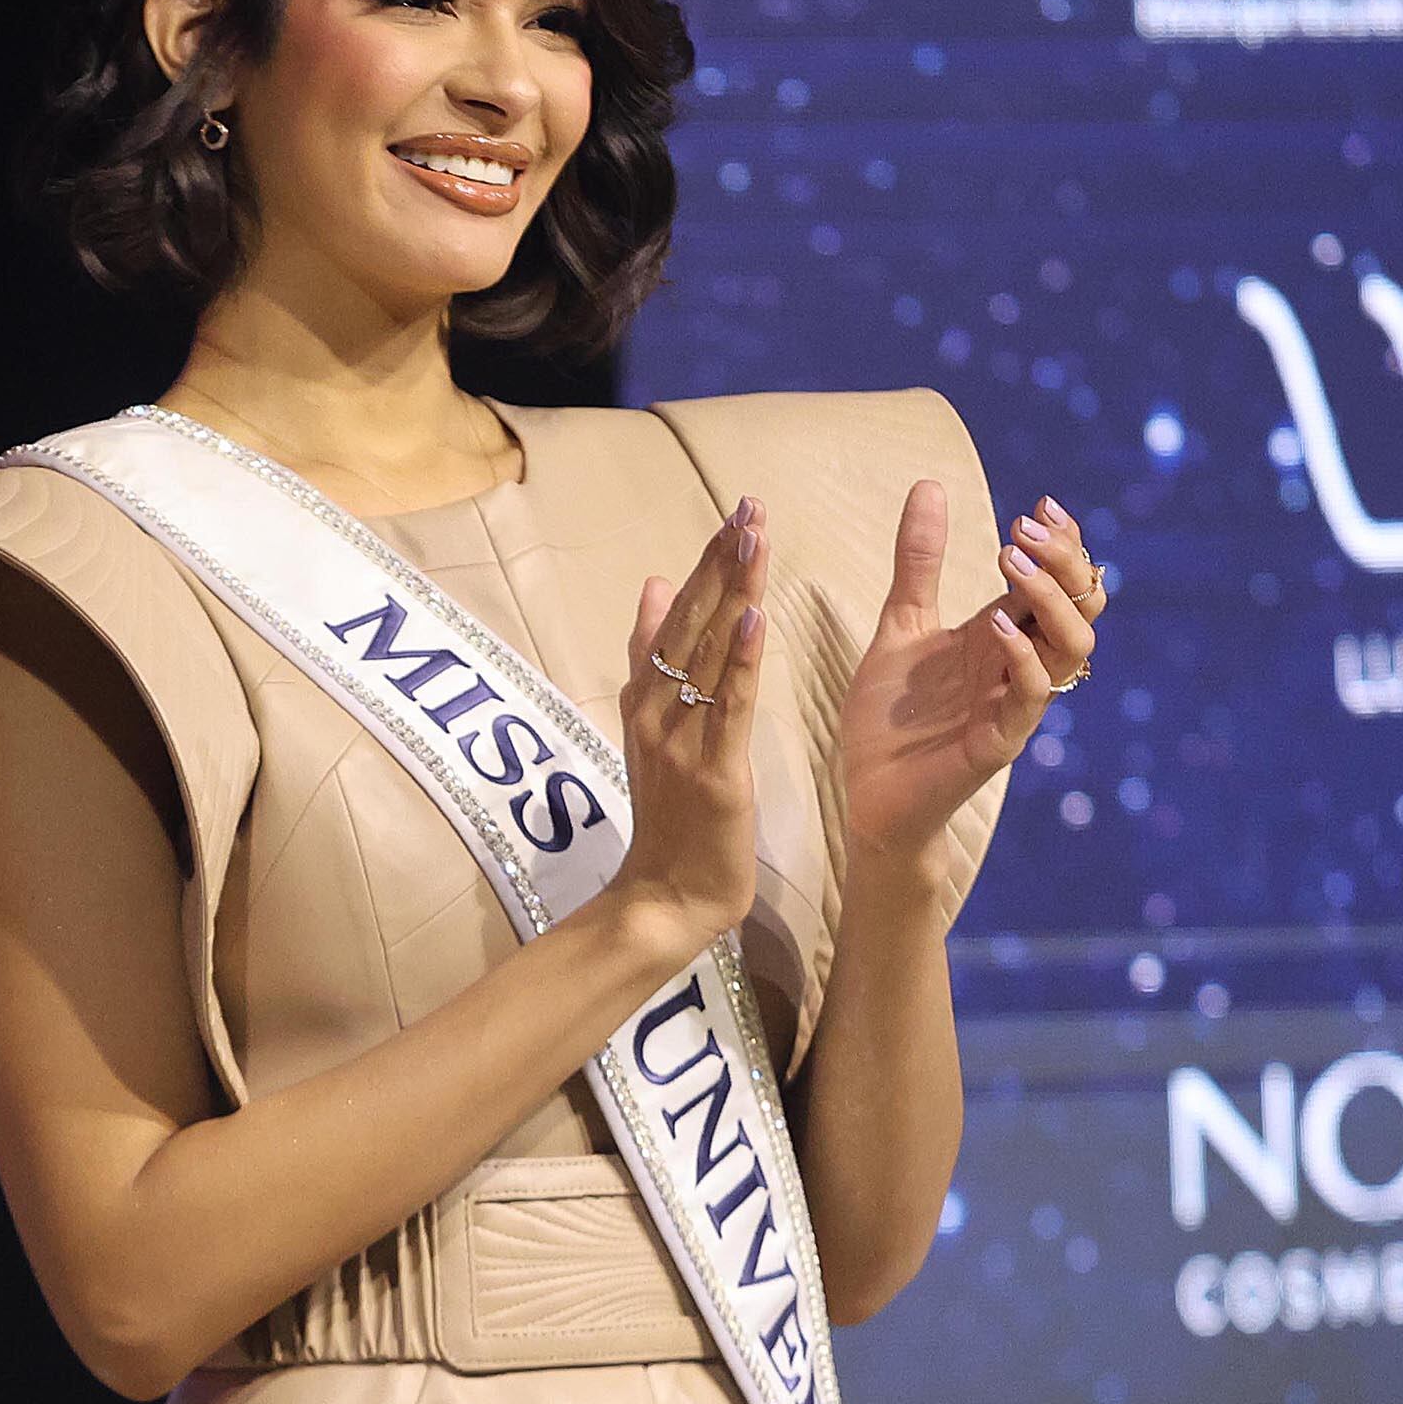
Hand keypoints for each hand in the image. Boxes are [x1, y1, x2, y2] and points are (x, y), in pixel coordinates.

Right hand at [604, 496, 770, 955]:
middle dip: (722, 563)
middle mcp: (657, 711)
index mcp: (645, 699)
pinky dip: (744, 659)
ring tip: (754, 539)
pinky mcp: (715, 772)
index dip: (705, 564)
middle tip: (750, 506)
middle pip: (691, 623)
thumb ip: (651, 660)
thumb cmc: (670, 820)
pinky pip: (731, 706)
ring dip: (734, 592)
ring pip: (712, 653)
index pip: (676, 617)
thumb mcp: (653, 731)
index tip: (733, 514)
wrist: (665, 897)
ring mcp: (682, 740)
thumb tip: (650, 586)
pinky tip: (757, 616)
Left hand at [836, 484, 1107, 864]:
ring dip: (1050, 600)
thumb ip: (918, 562)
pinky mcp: (997, 743)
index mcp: (1004, 635)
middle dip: (1064, 561)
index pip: (1061, 581)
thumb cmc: (890, 718)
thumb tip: (929, 484)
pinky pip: (1033, 697)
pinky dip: (1022, 657)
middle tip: (1024, 529)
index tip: (1036, 505)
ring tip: (1011, 565)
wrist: (866, 794)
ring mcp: (1014, 705)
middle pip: (1082, 606)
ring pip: (1073, 648)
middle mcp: (1019, 666)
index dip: (1062, 543)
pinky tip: (995, 625)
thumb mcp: (901, 624)